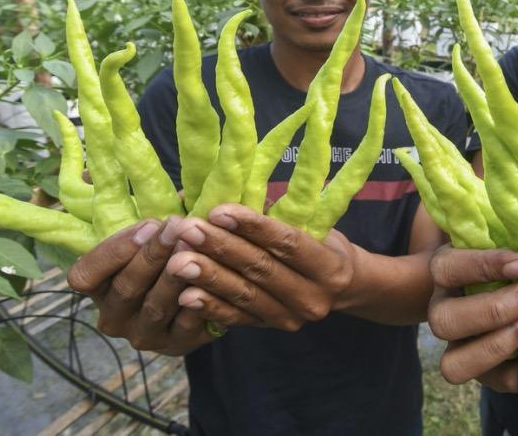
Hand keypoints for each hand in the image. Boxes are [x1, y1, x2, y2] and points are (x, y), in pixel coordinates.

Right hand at [66, 217, 214, 354]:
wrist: (199, 289)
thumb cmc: (165, 249)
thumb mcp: (145, 229)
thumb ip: (130, 207)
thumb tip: (96, 174)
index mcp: (97, 288)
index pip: (85, 276)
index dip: (113, 252)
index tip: (147, 224)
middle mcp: (113, 317)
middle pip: (125, 289)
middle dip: (152, 255)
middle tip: (178, 227)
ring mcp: (144, 335)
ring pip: (155, 308)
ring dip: (176, 276)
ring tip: (196, 247)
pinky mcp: (177, 346)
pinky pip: (187, 325)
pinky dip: (200, 300)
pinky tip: (213, 277)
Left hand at [168, 204, 357, 331]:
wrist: (341, 288)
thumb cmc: (321, 243)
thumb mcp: (313, 224)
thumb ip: (276, 212)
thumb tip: (227, 188)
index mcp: (330, 267)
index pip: (288, 244)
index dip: (252, 227)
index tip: (218, 210)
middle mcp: (313, 298)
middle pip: (262, 270)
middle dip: (221, 248)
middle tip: (187, 230)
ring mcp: (291, 319)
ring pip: (245, 296)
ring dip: (209, 277)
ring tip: (177, 261)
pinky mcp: (269, 330)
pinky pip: (236, 319)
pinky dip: (210, 307)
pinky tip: (185, 295)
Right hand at [427, 245, 517, 391]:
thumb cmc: (515, 254)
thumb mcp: (505, 234)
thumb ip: (511, 229)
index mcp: (444, 271)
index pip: (448, 268)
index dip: (484, 267)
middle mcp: (443, 311)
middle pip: (444, 321)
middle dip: (493, 311)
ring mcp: (459, 346)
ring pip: (454, 364)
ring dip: (497, 347)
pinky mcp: (484, 372)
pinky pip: (491, 384)